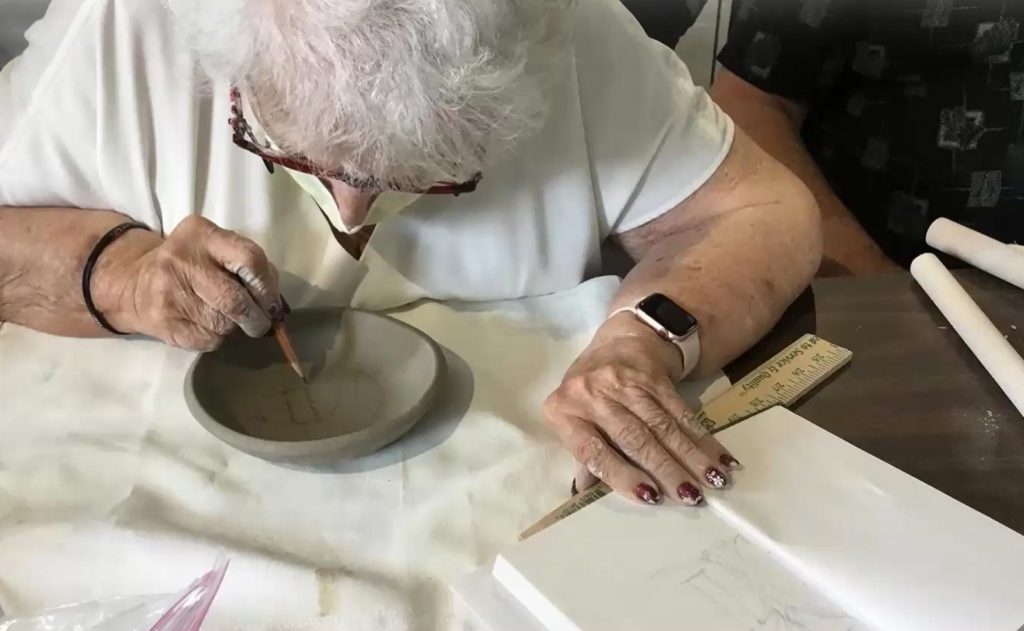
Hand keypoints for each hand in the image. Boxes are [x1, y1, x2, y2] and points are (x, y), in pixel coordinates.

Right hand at [99, 215, 281, 350]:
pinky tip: (206, 325)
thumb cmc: (193, 266)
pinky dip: (218, 338)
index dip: (267, 286)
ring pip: (224, 323)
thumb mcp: (217, 250)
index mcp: (202, 234)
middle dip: (256, 317)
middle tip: (260, 322)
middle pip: (236, 299)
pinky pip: (209, 340)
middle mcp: (182, 260)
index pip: (250, 259)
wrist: (136, 284)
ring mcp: (170, 293)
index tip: (271, 302)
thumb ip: (248, 267)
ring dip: (235, 327)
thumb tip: (277, 305)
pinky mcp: (166, 323)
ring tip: (226, 318)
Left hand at [543, 313, 738, 505]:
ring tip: (713, 481)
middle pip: (634, 438)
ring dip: (691, 457)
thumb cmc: (589, 392)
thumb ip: (583, 457)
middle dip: (666, 469)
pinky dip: (703, 438)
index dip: (621, 474)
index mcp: (564, 411)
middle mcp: (593, 394)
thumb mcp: (573, 419)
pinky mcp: (655, 378)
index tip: (650, 497)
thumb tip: (589, 494)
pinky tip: (720, 458)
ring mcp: (626, 383)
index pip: (592, 450)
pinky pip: (681, 412)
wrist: (619, 341)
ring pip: (663, 426)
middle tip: (691, 497)